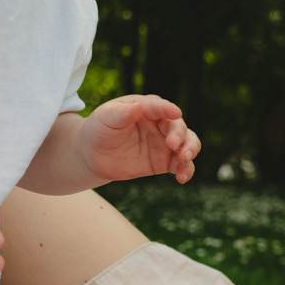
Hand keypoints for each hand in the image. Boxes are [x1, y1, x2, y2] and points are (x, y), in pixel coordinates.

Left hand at [76, 94, 200, 183]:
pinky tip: (182, 178)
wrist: (93, 155)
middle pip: (178, 125)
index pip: (159, 106)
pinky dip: (186, 170)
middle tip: (173, 144)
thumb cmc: (99, 129)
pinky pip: (181, 165)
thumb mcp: (105, 118)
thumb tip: (138, 107)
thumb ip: (121, 113)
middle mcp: (159, 123)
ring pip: (188, 143)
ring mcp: (164, 143)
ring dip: (190, 149)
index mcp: (146, 107)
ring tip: (184, 159)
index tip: (175, 113)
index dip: (167, 109)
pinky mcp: (164, 162)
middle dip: (180, 134)